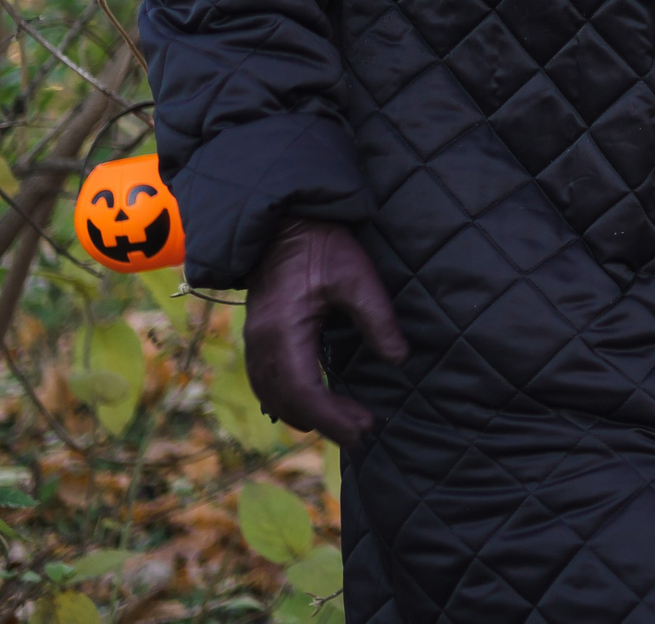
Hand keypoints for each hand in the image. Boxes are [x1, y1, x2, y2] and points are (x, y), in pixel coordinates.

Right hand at [243, 219, 407, 447]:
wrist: (285, 222)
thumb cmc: (323, 246)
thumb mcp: (358, 278)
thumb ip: (378, 319)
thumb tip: (399, 360)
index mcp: (284, 330)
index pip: (304, 391)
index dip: (333, 417)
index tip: (366, 427)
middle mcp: (262, 343)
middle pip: (287, 400)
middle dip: (325, 422)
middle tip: (364, 432)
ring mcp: (254, 341)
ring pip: (272, 395)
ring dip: (305, 414)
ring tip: (344, 424)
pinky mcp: (257, 336)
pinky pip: (264, 382)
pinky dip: (286, 401)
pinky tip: (310, 408)